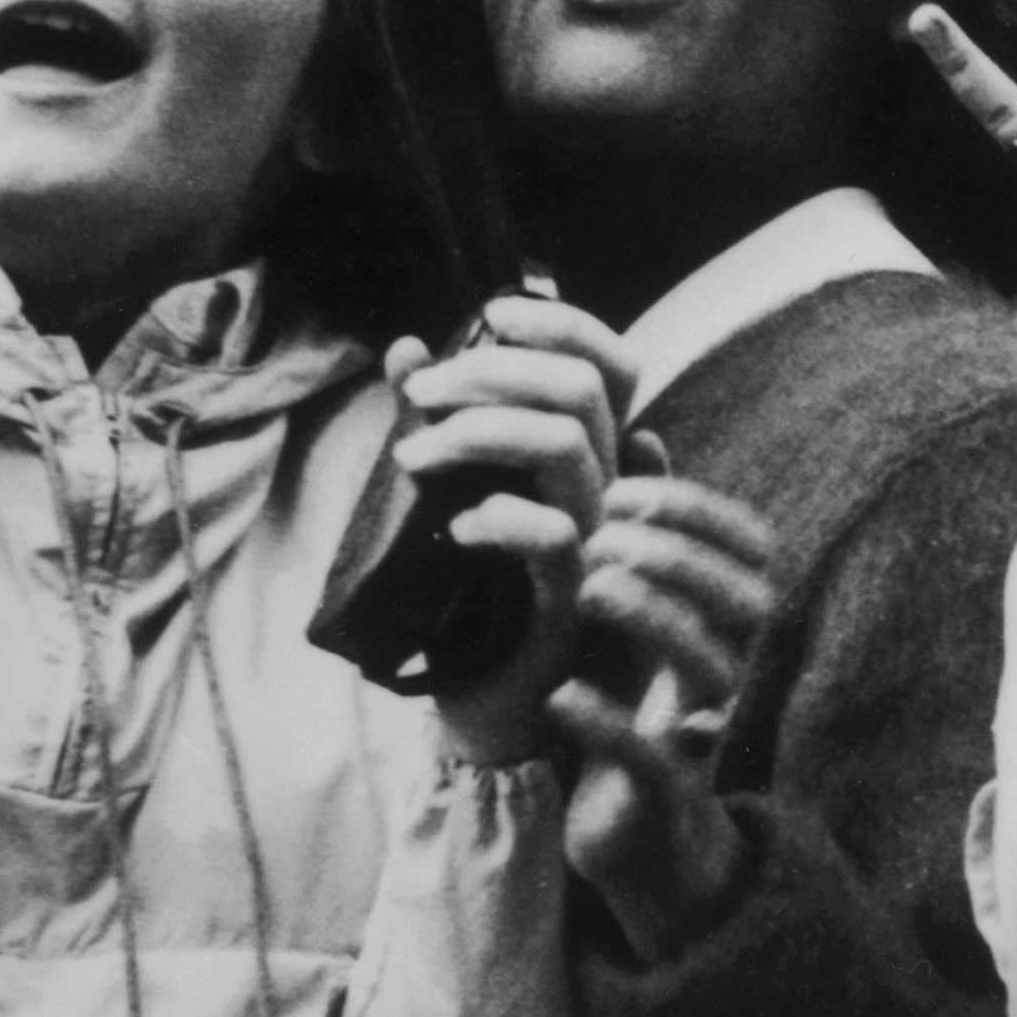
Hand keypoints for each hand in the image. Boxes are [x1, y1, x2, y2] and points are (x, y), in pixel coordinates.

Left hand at [385, 291, 632, 765]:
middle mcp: (602, 493)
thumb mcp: (445, 490)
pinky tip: (455, 529)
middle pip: (581, 390)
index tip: (491, 313)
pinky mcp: (572, 601)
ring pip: (567, 447)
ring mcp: (594, 545)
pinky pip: (550, 536)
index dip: (565, 322)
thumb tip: (406, 348)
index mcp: (585, 461)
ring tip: (412, 458)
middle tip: (419, 395)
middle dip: (491, 371)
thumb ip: (438, 420)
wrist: (488, 703)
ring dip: (479, 432)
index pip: (610, 366)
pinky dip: (494, 517)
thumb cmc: (469, 597)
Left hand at [547, 461, 777, 961]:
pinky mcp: (662, 790)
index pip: (750, 545)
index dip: (694, 509)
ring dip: (651, 619)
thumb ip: (641, 528)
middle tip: (598, 539)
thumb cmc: (625, 700)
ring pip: (708, 669)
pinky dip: (605, 722)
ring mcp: (700, 729)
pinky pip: (652, 754)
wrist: (628, 826)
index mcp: (724, 620)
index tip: (618, 492)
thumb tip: (641, 433)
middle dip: (674, 556)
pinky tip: (558, 696)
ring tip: (585, 593)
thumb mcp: (629, 605)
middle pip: (744, 600)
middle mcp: (727, 668)